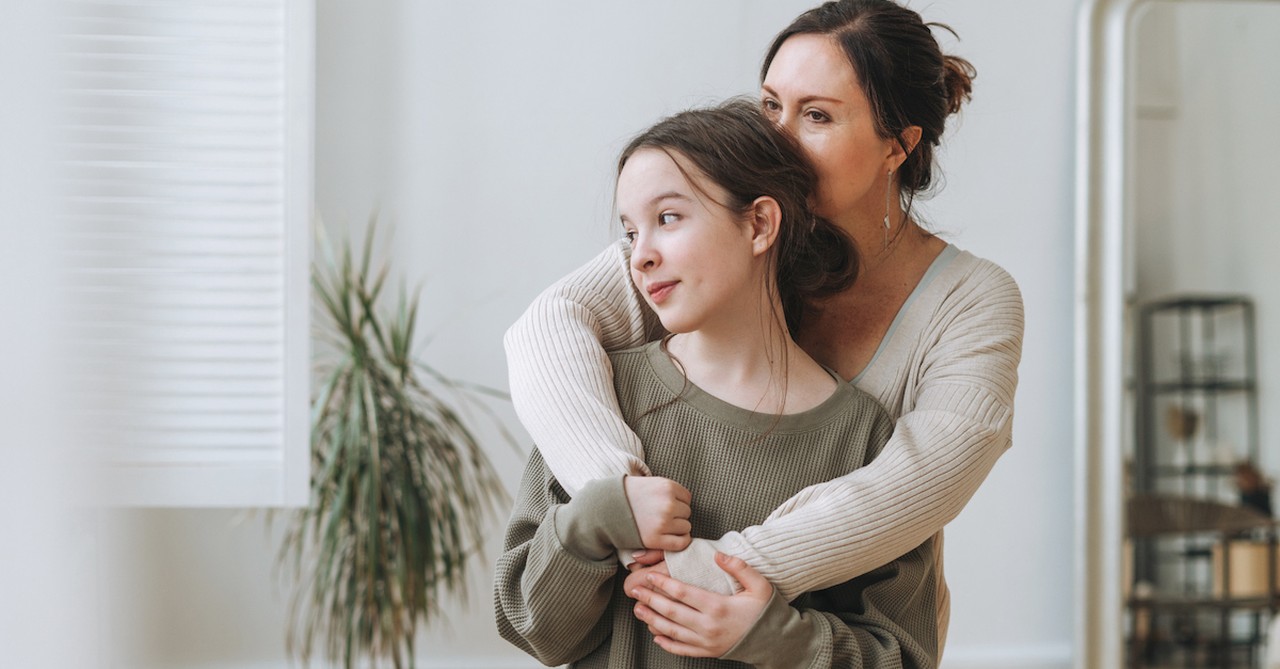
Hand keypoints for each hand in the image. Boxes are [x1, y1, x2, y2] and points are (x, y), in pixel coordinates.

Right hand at [623, 476, 692, 550]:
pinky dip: (680, 541)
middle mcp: (668, 504)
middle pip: (686, 512)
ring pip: (686, 527)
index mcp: (667, 487)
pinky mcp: (656, 539)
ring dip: (676, 528)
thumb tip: (686, 504)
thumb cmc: (629, 495)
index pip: (687, 498)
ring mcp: (663, 523)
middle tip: (659, 515)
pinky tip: (670, 538)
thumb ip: (670, 491)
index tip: (664, 504)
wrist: (606, 508)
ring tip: (660, 524)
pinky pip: (681, 542)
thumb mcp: (651, 483)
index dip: (677, 502)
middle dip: (676, 514)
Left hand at [629, 552, 772, 657]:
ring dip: (652, 620)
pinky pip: (681, 649)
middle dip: (650, 600)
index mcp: (718, 606)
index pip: (683, 593)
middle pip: (672, 612)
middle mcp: (709, 626)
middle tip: (635, 590)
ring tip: (638, 609)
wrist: (775, 641)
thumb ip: (740, 567)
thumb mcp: (760, 585)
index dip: (664, 584)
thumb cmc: (766, 610)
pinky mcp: (708, 652)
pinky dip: (666, 643)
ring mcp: (707, 642)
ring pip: (672, 631)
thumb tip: (718, 555)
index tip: (650, 576)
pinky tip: (655, 634)